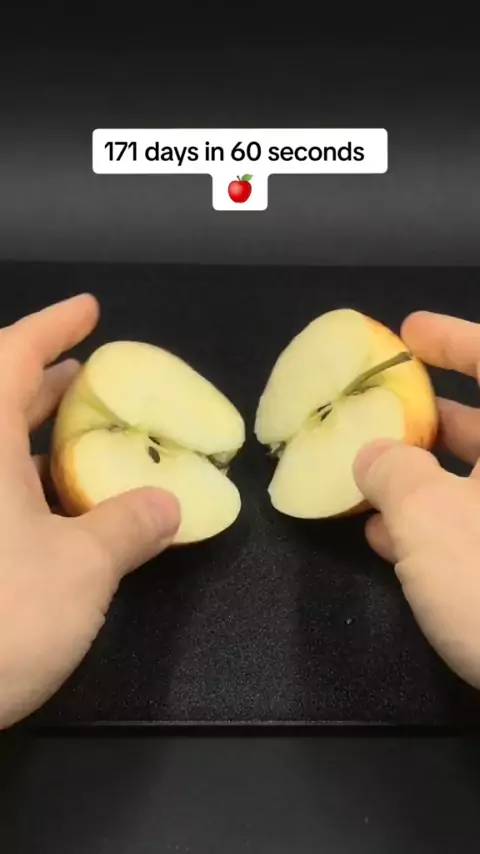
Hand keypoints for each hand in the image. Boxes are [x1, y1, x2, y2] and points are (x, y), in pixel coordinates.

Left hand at [0, 295, 179, 728]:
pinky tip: (52, 505)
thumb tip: (170, 506)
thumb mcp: (81, 570)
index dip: (52, 325)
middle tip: (90, 375)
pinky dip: (16, 482)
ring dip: (30, 432)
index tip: (89, 308)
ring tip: (80, 431)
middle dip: (43, 379)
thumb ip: (128, 528)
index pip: (11, 356)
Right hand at [354, 311, 479, 688]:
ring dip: (425, 482)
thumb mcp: (430, 517)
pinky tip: (397, 544)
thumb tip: (374, 453)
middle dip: (428, 420)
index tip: (407, 332)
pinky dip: (448, 525)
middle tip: (378, 416)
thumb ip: (391, 470)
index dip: (452, 339)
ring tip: (367, 489)